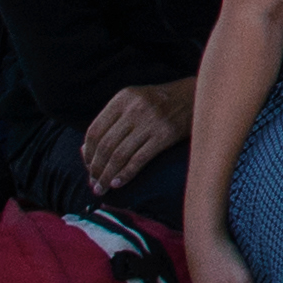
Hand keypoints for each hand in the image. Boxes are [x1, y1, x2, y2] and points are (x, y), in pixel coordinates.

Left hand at [80, 82, 186, 197]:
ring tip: (102, 188)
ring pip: (119, 155)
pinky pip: (138, 159)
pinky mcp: (165, 134)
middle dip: (96, 169)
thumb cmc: (161, 102)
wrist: (197, 95)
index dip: (88, 154)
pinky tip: (118, 183)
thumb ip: (111, 122)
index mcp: (123, 98)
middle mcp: (135, 108)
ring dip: (107, 176)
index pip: (95, 131)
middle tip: (93, 184)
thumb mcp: (134, 101)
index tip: (88, 168)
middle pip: (105, 145)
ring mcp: (151, 121)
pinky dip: (126, 174)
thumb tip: (85, 151)